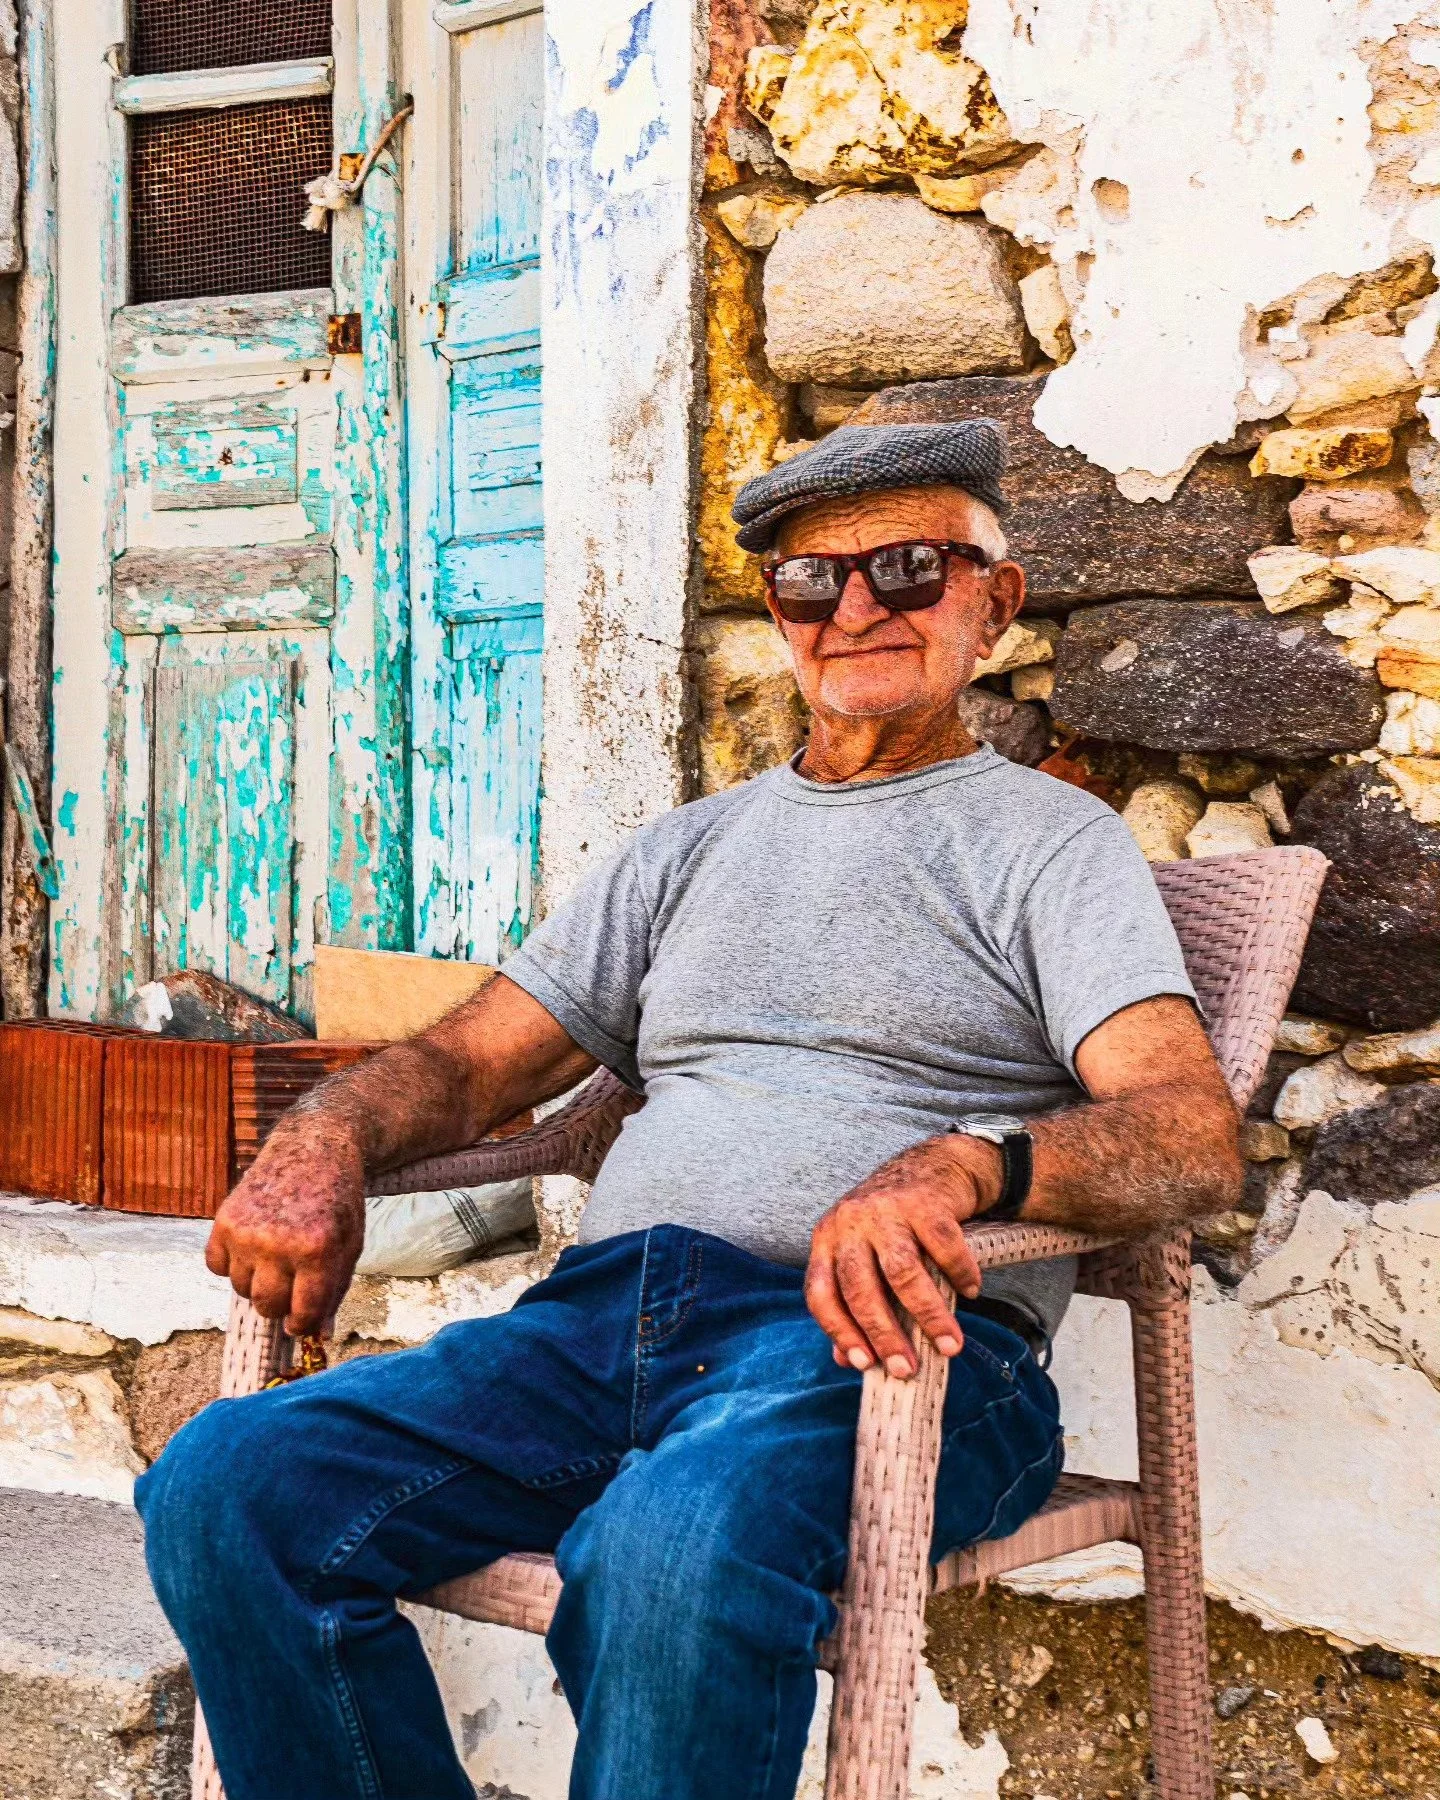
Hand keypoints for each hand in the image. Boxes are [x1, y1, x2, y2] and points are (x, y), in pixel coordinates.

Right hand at [205, 1119, 366, 1336]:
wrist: (314, 1148)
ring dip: (256, 1281)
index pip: (302, 1314)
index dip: (301, 1325)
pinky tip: (252, 1245)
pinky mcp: (224, 1219)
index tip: (299, 1321)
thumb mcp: (348, 1245)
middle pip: (267, 1305)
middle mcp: (279, 1243)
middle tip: (290, 1282)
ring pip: (240, 1289)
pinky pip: (216, 1267)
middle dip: (280, 1303)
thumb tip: (318, 1337)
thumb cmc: (337, 1202)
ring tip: (275, 1255)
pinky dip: (230, 1263)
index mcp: (317, 1251)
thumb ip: (333, 1291)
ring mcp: (247, 1231)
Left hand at [805, 1136, 994, 1378]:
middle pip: (860, 1287)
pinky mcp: (925, 1201)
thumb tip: (845, 1361)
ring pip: (902, 1272)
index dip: (839, 1331)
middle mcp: (850, 1222)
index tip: (863, 1364)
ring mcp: (887, 1210)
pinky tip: (971, 1292)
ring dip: (928, 1315)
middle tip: (908, 1368)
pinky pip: (944, 1247)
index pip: (820, 1293)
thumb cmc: (894, 1224)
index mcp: (827, 1239)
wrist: (932, 1165)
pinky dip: (960, 1274)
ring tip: (950, 1345)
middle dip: (885, 1334)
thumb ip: (852, 1302)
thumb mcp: (863, 1255)